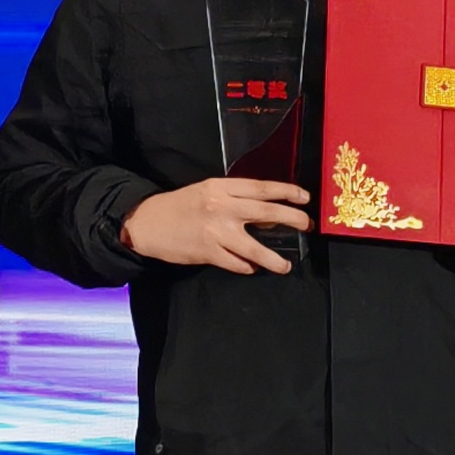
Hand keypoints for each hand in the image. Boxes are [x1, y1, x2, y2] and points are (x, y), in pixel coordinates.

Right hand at [122, 176, 315, 275]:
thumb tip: (268, 214)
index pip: (262, 187)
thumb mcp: (207, 192)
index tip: (305, 197)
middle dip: (292, 218)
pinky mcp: (208, 252)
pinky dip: (247, 266)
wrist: (147, 222)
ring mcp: (216, 232)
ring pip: (254, 248)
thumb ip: (235, 199)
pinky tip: (251, 267)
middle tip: (306, 225)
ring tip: (285, 265)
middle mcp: (221, 207)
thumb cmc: (179, 206)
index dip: (287, 192)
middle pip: (266, 211)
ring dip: (273, 259)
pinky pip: (236, 263)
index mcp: (221, 187)